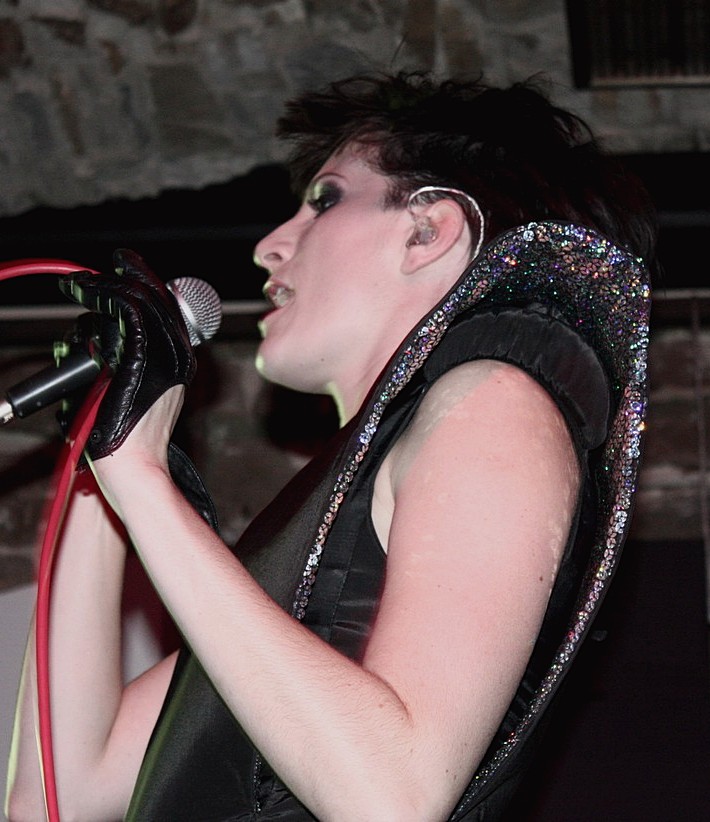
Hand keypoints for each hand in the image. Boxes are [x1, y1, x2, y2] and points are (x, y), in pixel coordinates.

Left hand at [59, 249, 195, 460]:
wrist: (130, 462)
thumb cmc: (122, 435)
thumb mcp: (130, 388)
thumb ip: (126, 358)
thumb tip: (103, 329)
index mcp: (176, 360)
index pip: (164, 307)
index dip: (143, 281)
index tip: (124, 265)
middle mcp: (175, 354)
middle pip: (153, 297)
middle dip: (120, 277)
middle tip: (90, 275)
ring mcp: (162, 355)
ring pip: (133, 302)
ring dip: (99, 289)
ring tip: (78, 286)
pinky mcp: (141, 357)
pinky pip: (124, 311)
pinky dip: (102, 293)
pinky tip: (84, 289)